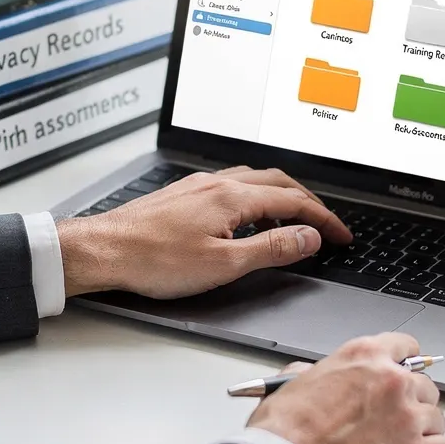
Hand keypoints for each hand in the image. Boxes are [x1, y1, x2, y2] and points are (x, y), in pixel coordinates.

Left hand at [57, 166, 352, 300]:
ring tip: (294, 214)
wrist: (104, 250)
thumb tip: (309, 237)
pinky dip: (255, 194)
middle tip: (325, 224)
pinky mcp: (183, 194)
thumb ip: (271, 248)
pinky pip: (232, 183)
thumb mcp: (224, 264)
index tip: (341, 236)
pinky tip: (246, 212)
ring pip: (254, 179)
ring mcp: (198, 185)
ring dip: (282, 194)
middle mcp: (218, 183)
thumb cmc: (154, 260)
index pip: (294, 202)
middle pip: (278, 182)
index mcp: (233, 198)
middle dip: (308, 201)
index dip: (323, 219)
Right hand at [247, 333, 444, 443]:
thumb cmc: (284, 433)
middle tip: (396, 420)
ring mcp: (408, 417)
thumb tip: (311, 375)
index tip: (406, 373)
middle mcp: (392, 381)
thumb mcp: (292, 384)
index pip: (405, 347)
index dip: (406, 363)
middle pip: (425, 386)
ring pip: (438, 418)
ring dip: (425, 431)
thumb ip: (314, 373)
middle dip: (413, 403)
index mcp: (364, 357)